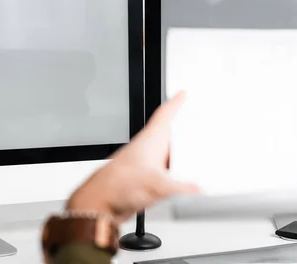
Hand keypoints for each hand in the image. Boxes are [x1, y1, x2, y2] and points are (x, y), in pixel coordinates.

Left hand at [66, 92, 200, 222]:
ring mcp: (144, 163)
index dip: (175, 102)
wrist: (99, 202)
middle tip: (193, 124)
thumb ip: (182, 187)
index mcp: (151, 139)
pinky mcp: (141, 178)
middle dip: (180, 129)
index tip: (182, 94)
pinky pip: (162, 171)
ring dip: (176, 154)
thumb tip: (197, 188)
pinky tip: (179, 182)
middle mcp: (147, 149)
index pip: (164, 114)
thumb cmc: (118, 184)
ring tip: (192, 156)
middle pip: (167, 134)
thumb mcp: (158, 185)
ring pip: (165, 153)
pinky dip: (172, 173)